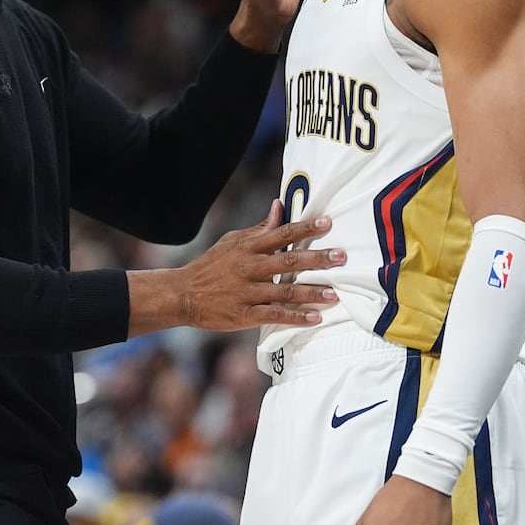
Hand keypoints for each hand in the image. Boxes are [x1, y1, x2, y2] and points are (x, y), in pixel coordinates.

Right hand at [127, 200, 342, 335]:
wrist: (183, 294)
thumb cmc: (211, 266)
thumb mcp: (231, 242)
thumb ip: (259, 229)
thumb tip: (279, 207)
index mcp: (247, 248)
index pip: (280, 234)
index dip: (304, 228)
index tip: (327, 223)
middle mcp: (249, 268)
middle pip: (287, 260)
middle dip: (316, 258)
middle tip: (341, 257)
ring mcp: (247, 292)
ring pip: (284, 291)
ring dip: (311, 292)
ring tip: (335, 294)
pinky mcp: (244, 315)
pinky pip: (274, 316)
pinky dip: (295, 317)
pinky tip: (314, 318)